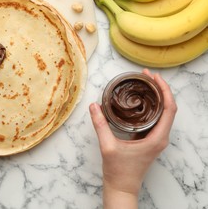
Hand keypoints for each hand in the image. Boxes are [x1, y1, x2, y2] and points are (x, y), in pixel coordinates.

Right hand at [89, 69, 176, 208]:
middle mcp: (161, 137)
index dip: (164, 90)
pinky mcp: (150, 140)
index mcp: (157, 138)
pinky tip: (141, 99)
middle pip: (169, 108)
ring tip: (145, 83)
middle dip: (161, 89)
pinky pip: (156, 119)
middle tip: (146, 75)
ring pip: (164, 113)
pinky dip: (152, 106)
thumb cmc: (118, 171)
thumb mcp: (108, 146)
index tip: (153, 77)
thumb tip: (93, 106)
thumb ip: (100, 125)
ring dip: (157, 96)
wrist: (122, 187)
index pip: (169, 109)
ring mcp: (157, 139)